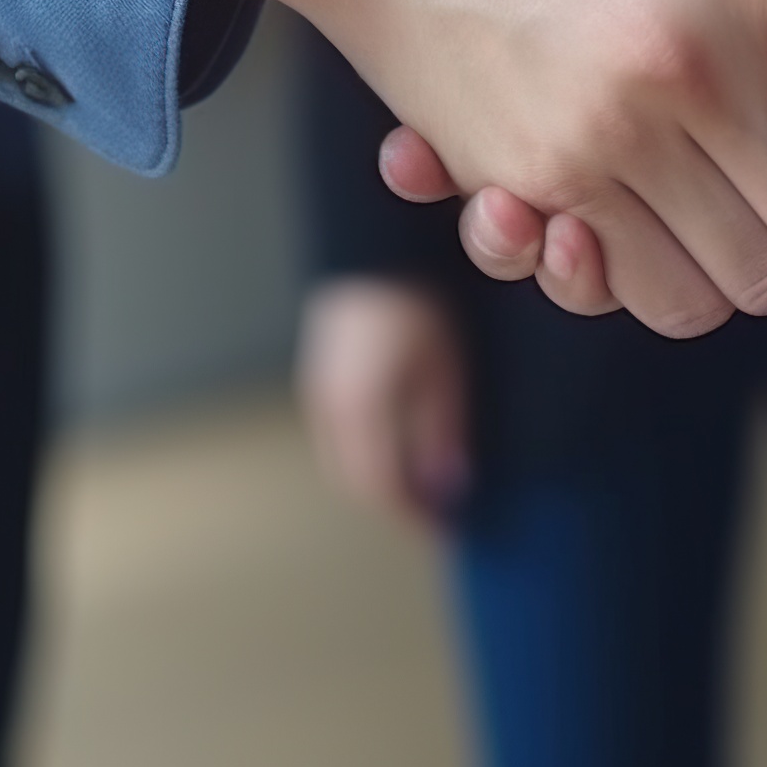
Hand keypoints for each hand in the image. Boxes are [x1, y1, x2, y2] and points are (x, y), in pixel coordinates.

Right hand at [298, 278, 471, 527]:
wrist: (375, 236)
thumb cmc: (420, 290)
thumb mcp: (446, 363)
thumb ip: (443, 426)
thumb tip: (447, 482)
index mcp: (358, 408)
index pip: (380, 487)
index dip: (414, 516)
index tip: (448, 530)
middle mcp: (327, 403)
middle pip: (355, 478)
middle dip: (396, 502)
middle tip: (436, 515)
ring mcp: (318, 385)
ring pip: (342, 456)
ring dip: (378, 478)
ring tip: (420, 483)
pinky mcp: (321, 370)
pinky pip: (337, 430)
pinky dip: (365, 449)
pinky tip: (397, 442)